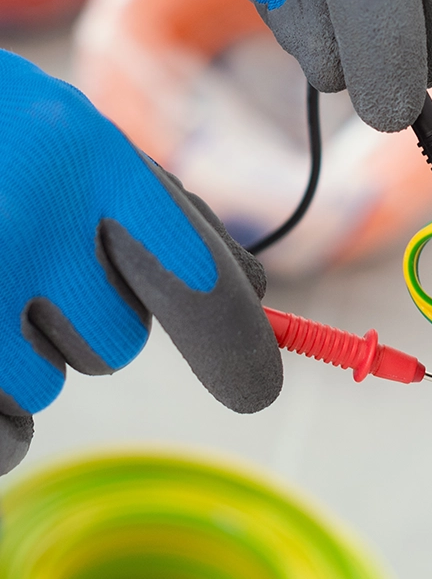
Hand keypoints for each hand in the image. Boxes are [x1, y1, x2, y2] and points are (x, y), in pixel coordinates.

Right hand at [0, 51, 281, 473]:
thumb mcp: (63, 139)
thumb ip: (157, 209)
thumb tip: (259, 293)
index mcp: (79, 153)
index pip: (191, 273)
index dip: (231, 339)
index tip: (257, 391)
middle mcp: (25, 221)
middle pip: (115, 342)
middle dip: (78, 315)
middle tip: (13, 251)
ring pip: (47, 387)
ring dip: (17, 353)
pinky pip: (1, 439)